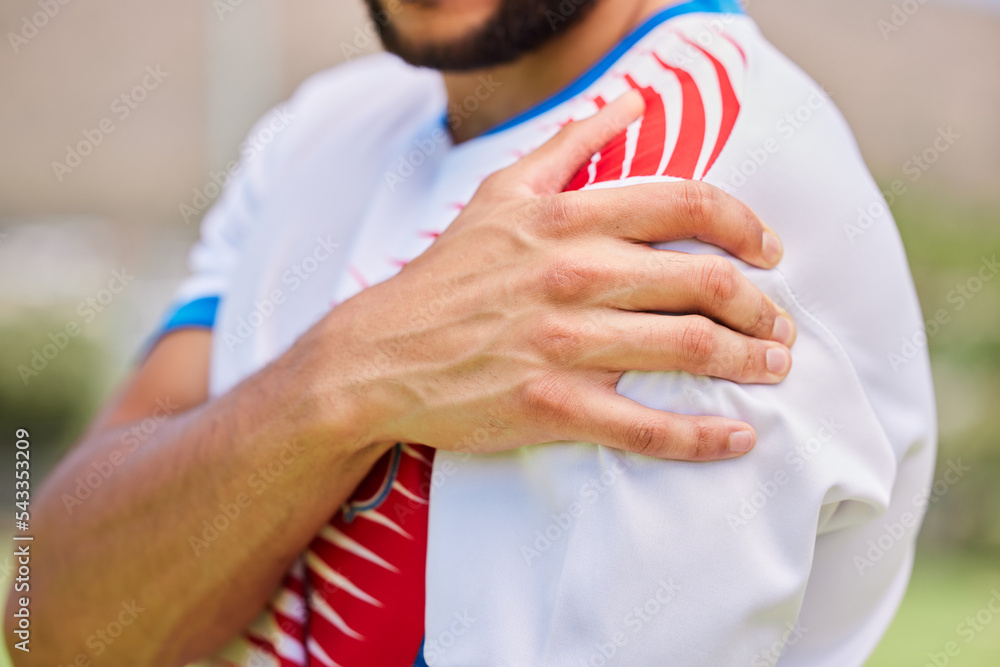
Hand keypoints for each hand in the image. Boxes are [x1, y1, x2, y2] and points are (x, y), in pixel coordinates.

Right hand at [296, 91, 794, 460]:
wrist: (380, 355)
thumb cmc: (447, 275)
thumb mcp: (500, 191)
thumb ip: (571, 144)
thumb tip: (631, 102)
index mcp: (566, 219)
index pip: (688, 205)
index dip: (746, 226)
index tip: (770, 252)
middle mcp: (575, 275)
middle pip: (707, 283)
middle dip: (763, 307)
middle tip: (780, 325)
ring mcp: (566, 345)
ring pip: (692, 349)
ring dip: (752, 361)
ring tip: (774, 367)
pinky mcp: (554, 407)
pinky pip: (649, 427)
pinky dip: (704, 437)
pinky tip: (737, 438)